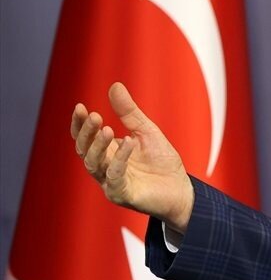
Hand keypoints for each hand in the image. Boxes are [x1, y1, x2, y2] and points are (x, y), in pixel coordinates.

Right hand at [70, 82, 194, 231]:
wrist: (181, 190)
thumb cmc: (161, 162)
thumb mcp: (146, 131)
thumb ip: (129, 112)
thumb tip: (115, 85)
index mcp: (106, 153)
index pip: (84, 138)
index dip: (80, 124)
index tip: (80, 107)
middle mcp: (103, 168)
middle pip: (84, 150)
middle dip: (87, 132)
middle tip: (95, 116)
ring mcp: (110, 182)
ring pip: (93, 163)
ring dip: (98, 145)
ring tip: (107, 128)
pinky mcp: (122, 194)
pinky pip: (115, 176)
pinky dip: (120, 158)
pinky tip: (128, 142)